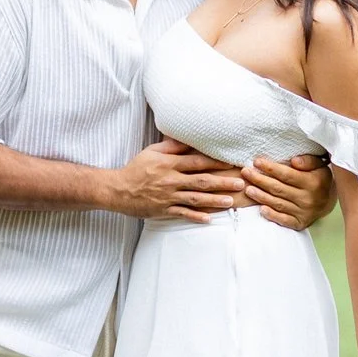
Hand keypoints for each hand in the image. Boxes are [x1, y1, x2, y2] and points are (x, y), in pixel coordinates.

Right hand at [107, 139, 247, 221]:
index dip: (216, 162)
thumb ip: (171, 146)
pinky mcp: (164, 210)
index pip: (197, 162)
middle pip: (201, 181)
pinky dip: (195, 217)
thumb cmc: (136, 168)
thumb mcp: (152, 151)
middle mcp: (171, 180)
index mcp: (169, 164)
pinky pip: (182, 213)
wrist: (117, 190)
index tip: (231, 163)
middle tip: (240, 184)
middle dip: (222, 183)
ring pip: (195, 199)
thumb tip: (188, 137)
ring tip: (230, 202)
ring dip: (214, 200)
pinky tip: (209, 219)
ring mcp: (168, 197)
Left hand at [244, 153, 332, 230]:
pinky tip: (261, 209)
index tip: (256, 161)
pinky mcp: (300, 223)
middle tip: (245, 172)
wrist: (329, 201)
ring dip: (261, 196)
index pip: (287, 175)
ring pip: (278, 203)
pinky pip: (284, 220)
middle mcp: (308, 199)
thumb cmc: (319, 178)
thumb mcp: (319, 165)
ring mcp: (304, 212)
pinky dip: (272, 215)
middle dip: (259, 180)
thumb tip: (294, 161)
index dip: (270, 168)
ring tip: (247, 189)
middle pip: (278, 189)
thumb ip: (308, 161)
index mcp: (312, 182)